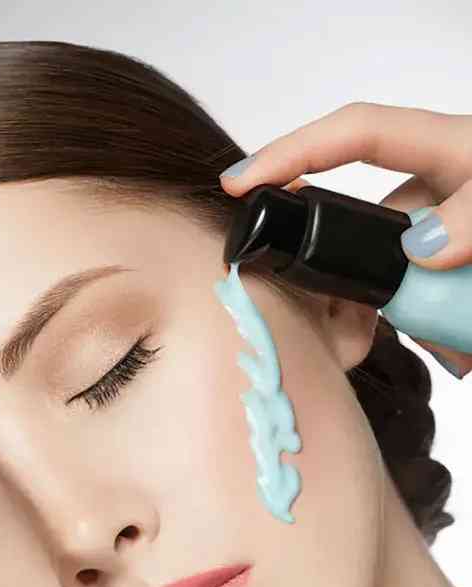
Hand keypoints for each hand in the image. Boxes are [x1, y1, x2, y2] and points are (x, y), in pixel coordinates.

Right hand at [219, 101, 471, 379]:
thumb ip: (471, 216)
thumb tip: (421, 247)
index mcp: (446, 151)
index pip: (352, 136)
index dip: (290, 152)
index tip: (237, 186)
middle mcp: (436, 192)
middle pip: (363, 234)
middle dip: (360, 290)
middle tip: (368, 332)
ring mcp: (441, 236)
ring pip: (395, 288)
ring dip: (413, 325)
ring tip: (454, 348)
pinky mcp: (446, 273)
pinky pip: (425, 311)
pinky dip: (442, 338)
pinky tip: (465, 351)